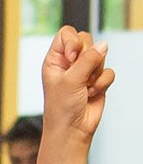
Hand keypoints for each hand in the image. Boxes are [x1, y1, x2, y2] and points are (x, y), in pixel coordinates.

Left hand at [40, 25, 114, 145]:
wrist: (72, 129)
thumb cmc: (61, 108)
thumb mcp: (70, 80)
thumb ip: (87, 60)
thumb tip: (103, 45)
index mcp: (55, 60)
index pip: (66, 34)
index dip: (73, 40)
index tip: (73, 55)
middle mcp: (69, 63)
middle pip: (87, 40)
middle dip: (88, 57)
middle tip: (80, 74)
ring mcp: (84, 71)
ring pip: (100, 56)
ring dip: (95, 73)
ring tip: (84, 88)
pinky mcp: (97, 80)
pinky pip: (108, 71)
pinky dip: (102, 83)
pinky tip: (91, 94)